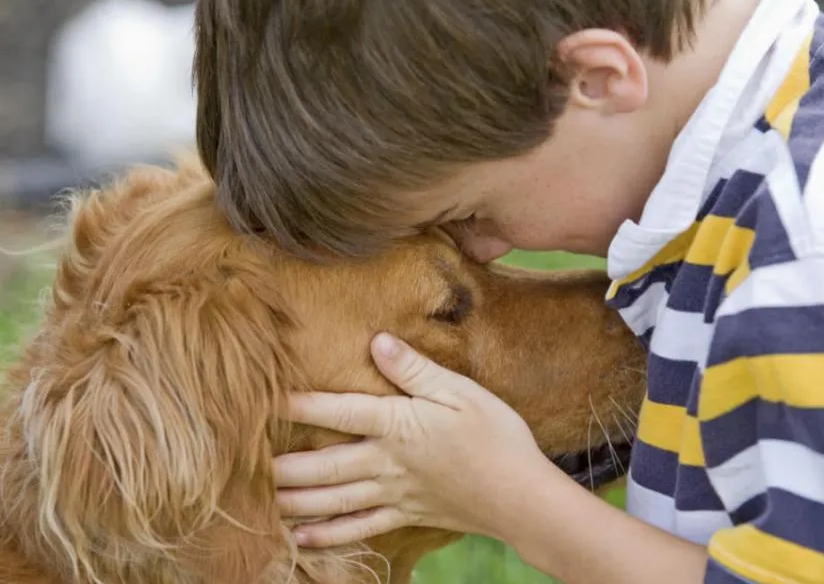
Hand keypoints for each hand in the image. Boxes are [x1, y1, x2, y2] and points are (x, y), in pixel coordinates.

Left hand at [273, 332, 550, 547]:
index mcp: (398, 424)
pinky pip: (360, 528)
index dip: (301, 402)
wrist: (521, 495)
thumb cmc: (497, 436)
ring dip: (296, 500)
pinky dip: (328, 535)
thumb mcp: (461, 392)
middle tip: (246, 464)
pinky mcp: (406, 515)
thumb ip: (416, 370)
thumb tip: (377, 341)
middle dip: (284, 465)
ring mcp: (395, 493)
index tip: (266, 396)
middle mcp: (387, 462)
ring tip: (263, 500)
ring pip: (334, 499)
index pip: (339, 411)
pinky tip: (302, 538)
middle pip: (324, 465)